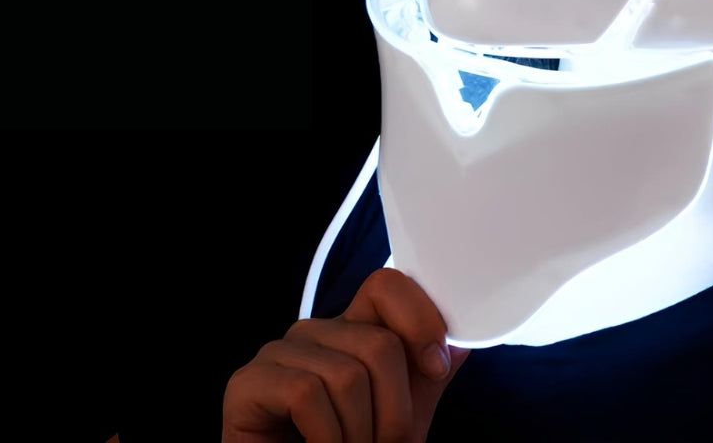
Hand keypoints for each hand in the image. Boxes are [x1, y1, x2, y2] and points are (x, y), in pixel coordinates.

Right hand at [222, 268, 470, 441]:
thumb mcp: (401, 418)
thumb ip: (427, 376)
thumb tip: (464, 340)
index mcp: (350, 332)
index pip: (386, 285)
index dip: (419, 318)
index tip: (437, 366)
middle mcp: (314, 334)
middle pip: (378, 342)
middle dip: (393, 412)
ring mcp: (278, 354)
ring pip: (347, 375)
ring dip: (359, 435)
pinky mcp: (248, 383)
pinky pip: (307, 395)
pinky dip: (326, 439)